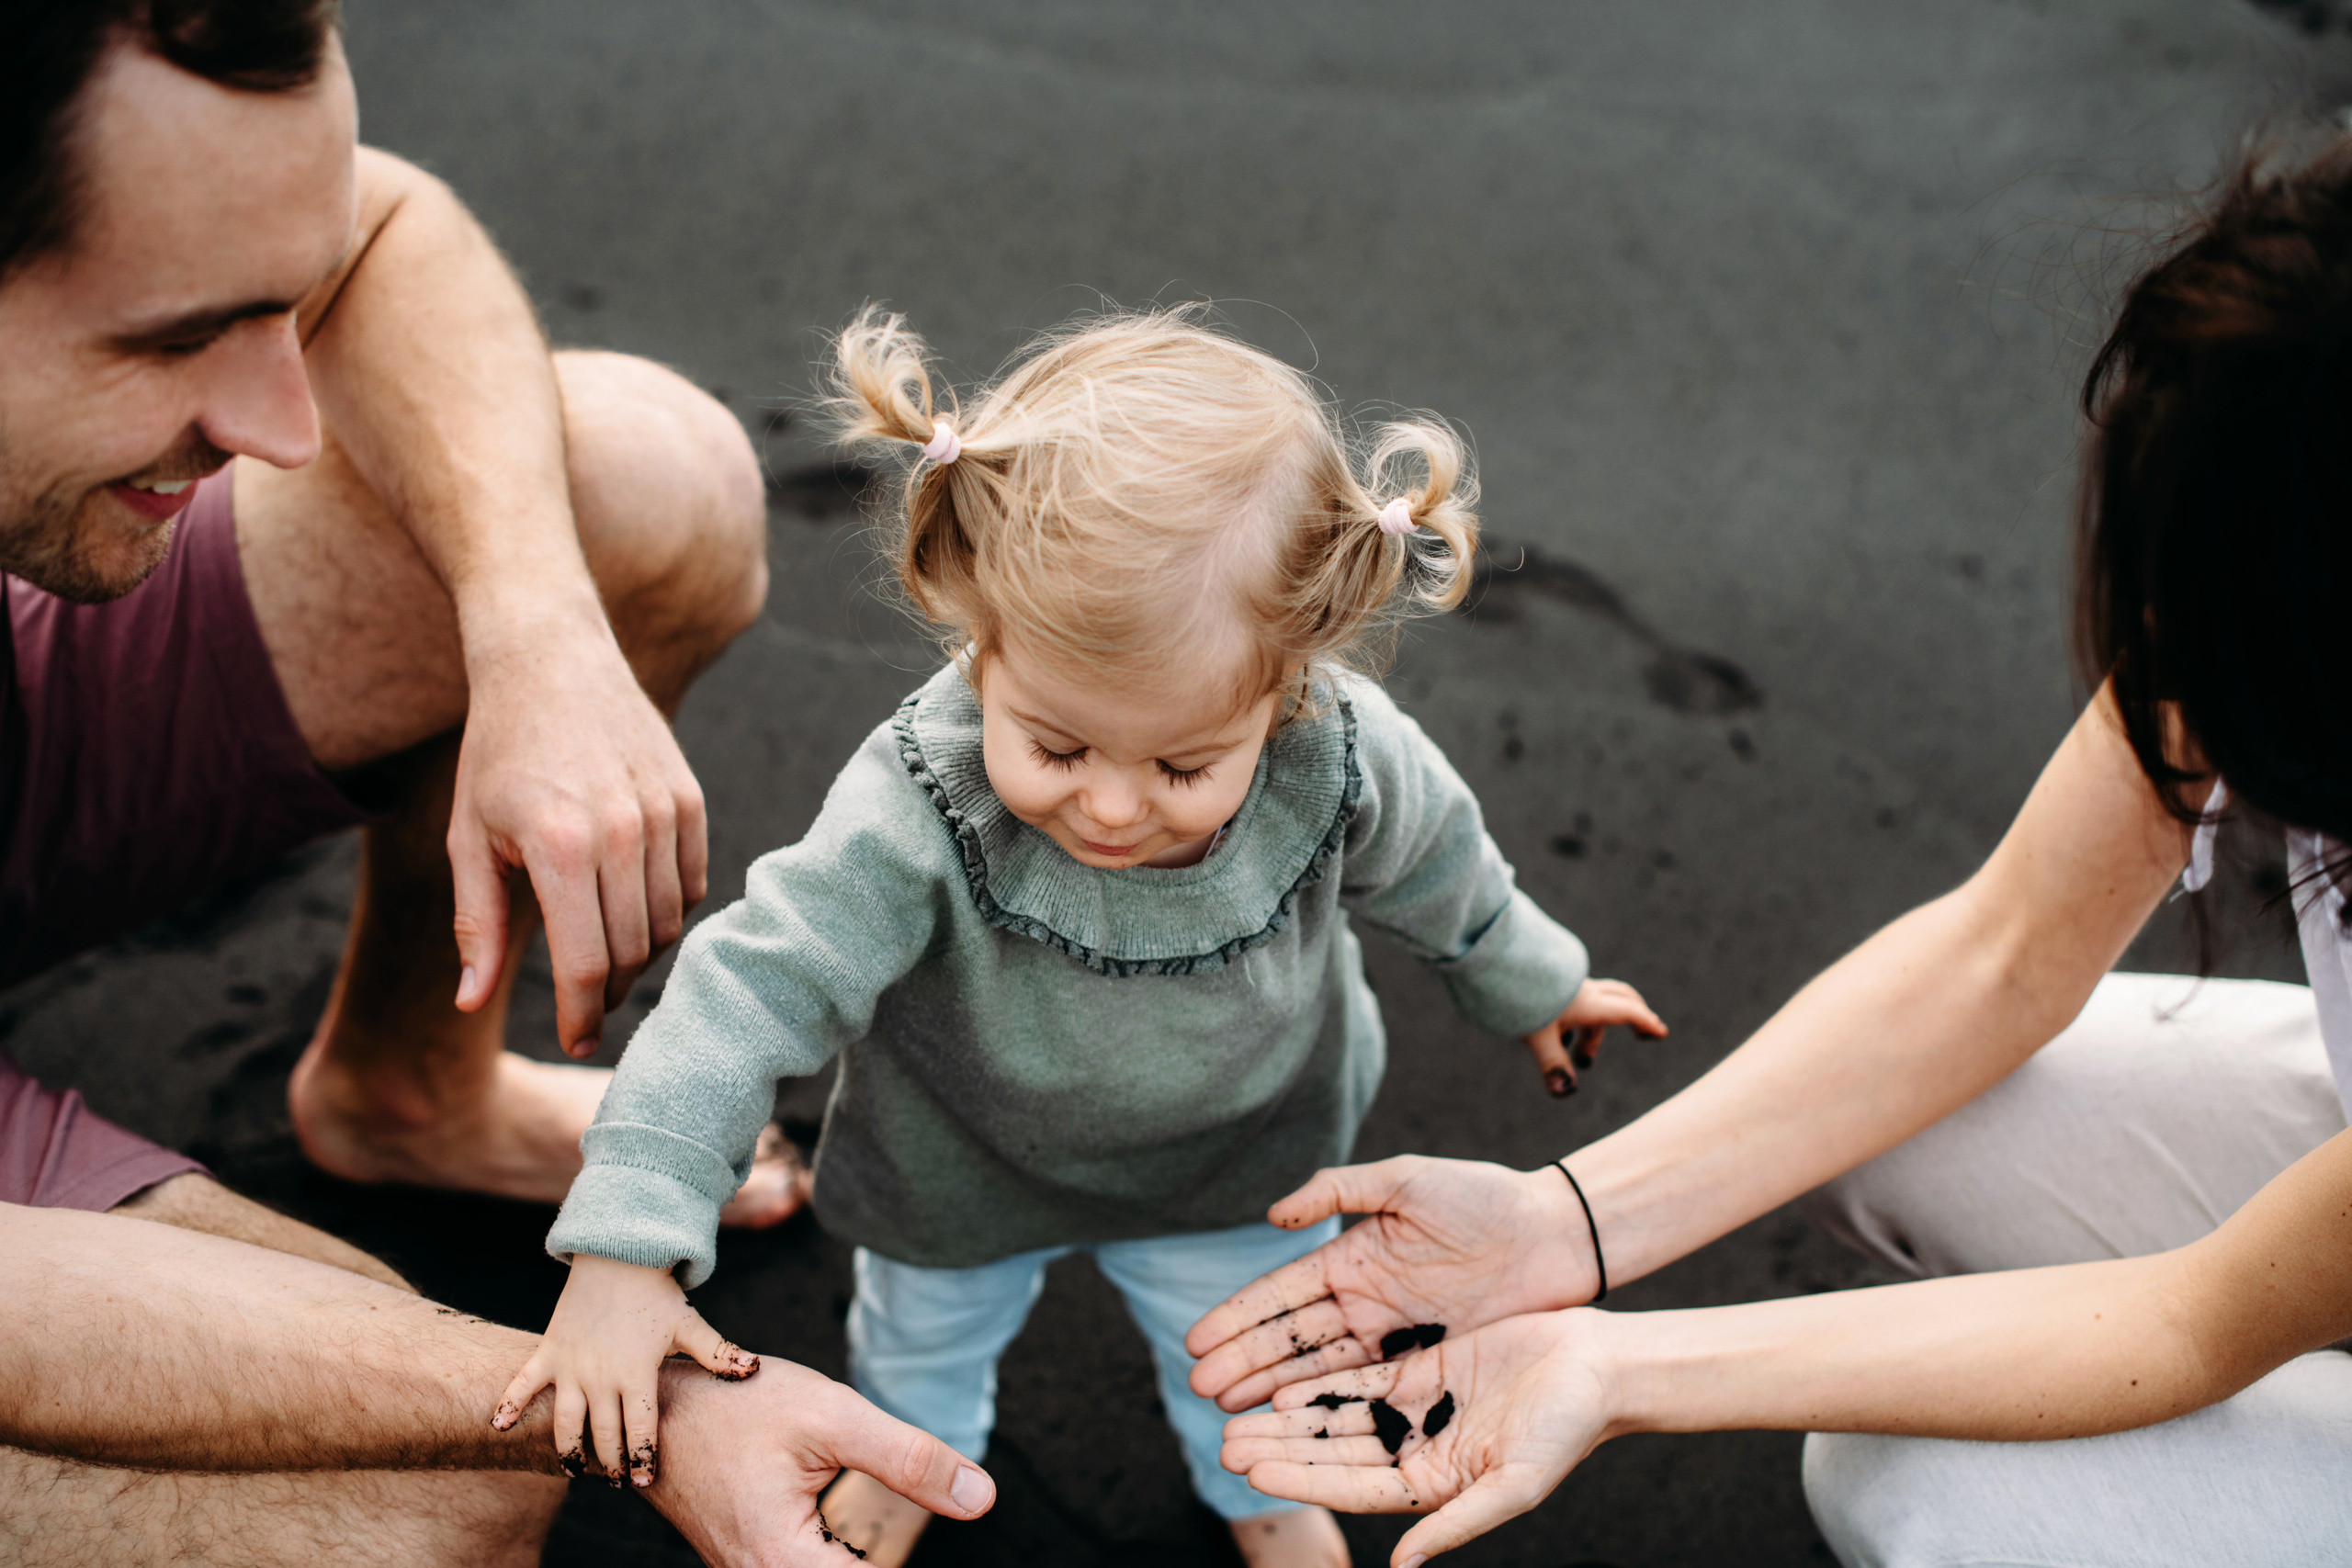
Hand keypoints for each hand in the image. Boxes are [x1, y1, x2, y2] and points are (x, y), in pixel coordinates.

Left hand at [449, 616, 708, 1055]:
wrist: (550, 659)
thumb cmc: (497, 753)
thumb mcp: (467, 838)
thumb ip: (475, 925)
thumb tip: (471, 1004)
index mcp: (559, 846)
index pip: (585, 965)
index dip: (580, 1018)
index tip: (575, 1042)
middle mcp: (622, 831)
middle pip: (632, 953)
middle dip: (607, 993)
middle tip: (582, 1005)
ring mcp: (665, 813)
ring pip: (668, 925)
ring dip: (639, 955)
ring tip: (603, 952)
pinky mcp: (690, 799)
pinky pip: (692, 885)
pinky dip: (667, 911)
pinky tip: (630, 905)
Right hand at [492, 1254, 754, 1486]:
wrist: (619, 1251)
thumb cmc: (657, 1292)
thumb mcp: (690, 1324)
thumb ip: (719, 1353)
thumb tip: (755, 1371)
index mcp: (637, 1374)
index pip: (639, 1430)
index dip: (641, 1459)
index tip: (643, 1481)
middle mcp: (600, 1377)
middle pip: (603, 1434)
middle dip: (610, 1461)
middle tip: (616, 1479)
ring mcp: (570, 1365)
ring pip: (564, 1421)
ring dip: (567, 1449)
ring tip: (573, 1470)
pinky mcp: (549, 1350)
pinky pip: (523, 1383)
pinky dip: (509, 1404)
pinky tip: (498, 1427)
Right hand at [648, 1355, 996, 1565]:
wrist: (655, 1402)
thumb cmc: (737, 1404)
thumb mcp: (833, 1417)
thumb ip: (909, 1460)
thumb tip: (980, 1497)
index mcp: (784, 1560)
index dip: (906, 1560)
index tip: (960, 1515)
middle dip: (881, 1555)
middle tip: (925, 1503)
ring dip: (861, 1555)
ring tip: (881, 1533)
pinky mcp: (749, 1560)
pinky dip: (840, 1557)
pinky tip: (853, 1537)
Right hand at [1185, 1156, 1598, 1411]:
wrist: (1555, 1237)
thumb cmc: (1484, 1198)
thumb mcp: (1407, 1181)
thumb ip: (1338, 1189)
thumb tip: (1272, 1215)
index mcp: (1352, 1255)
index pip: (1282, 1293)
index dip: (1238, 1317)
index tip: (1196, 1341)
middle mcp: (1364, 1301)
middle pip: (1291, 1339)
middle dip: (1243, 1363)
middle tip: (1199, 1389)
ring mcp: (1393, 1336)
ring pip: (1319, 1369)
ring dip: (1273, 1391)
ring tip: (1229, 1414)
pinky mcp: (1426, 1363)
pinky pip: (1367, 1389)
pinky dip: (1326, 1404)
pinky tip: (1292, 1419)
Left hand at [1220, 1312, 1605, 1565]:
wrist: (1597, 1368)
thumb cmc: (1567, 1430)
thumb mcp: (1517, 1484)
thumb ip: (1457, 1522)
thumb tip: (1403, 1567)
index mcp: (1433, 1488)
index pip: (1352, 1488)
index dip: (1303, 1480)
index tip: (1253, 1472)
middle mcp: (1415, 1453)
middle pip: (1333, 1455)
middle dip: (1280, 1451)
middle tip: (1223, 1445)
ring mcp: (1413, 1411)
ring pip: (1336, 1417)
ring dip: (1288, 1421)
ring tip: (1236, 1417)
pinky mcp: (1419, 1370)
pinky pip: (1358, 1379)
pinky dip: (1320, 1385)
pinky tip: (1281, 1388)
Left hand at [1522, 978, 1666, 1097]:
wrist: (1498, 957)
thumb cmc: (1519, 996)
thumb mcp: (1536, 1035)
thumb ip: (1552, 1065)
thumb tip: (1564, 1093)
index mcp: (1589, 1002)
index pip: (1627, 1011)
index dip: (1645, 1023)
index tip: (1661, 1032)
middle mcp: (1582, 990)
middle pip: (1619, 998)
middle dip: (1633, 1017)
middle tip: (1641, 1035)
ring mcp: (1565, 983)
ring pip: (1592, 1004)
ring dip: (1593, 1030)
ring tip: (1580, 1058)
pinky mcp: (1549, 981)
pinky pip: (1572, 999)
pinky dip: (1575, 1019)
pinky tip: (1558, 1033)